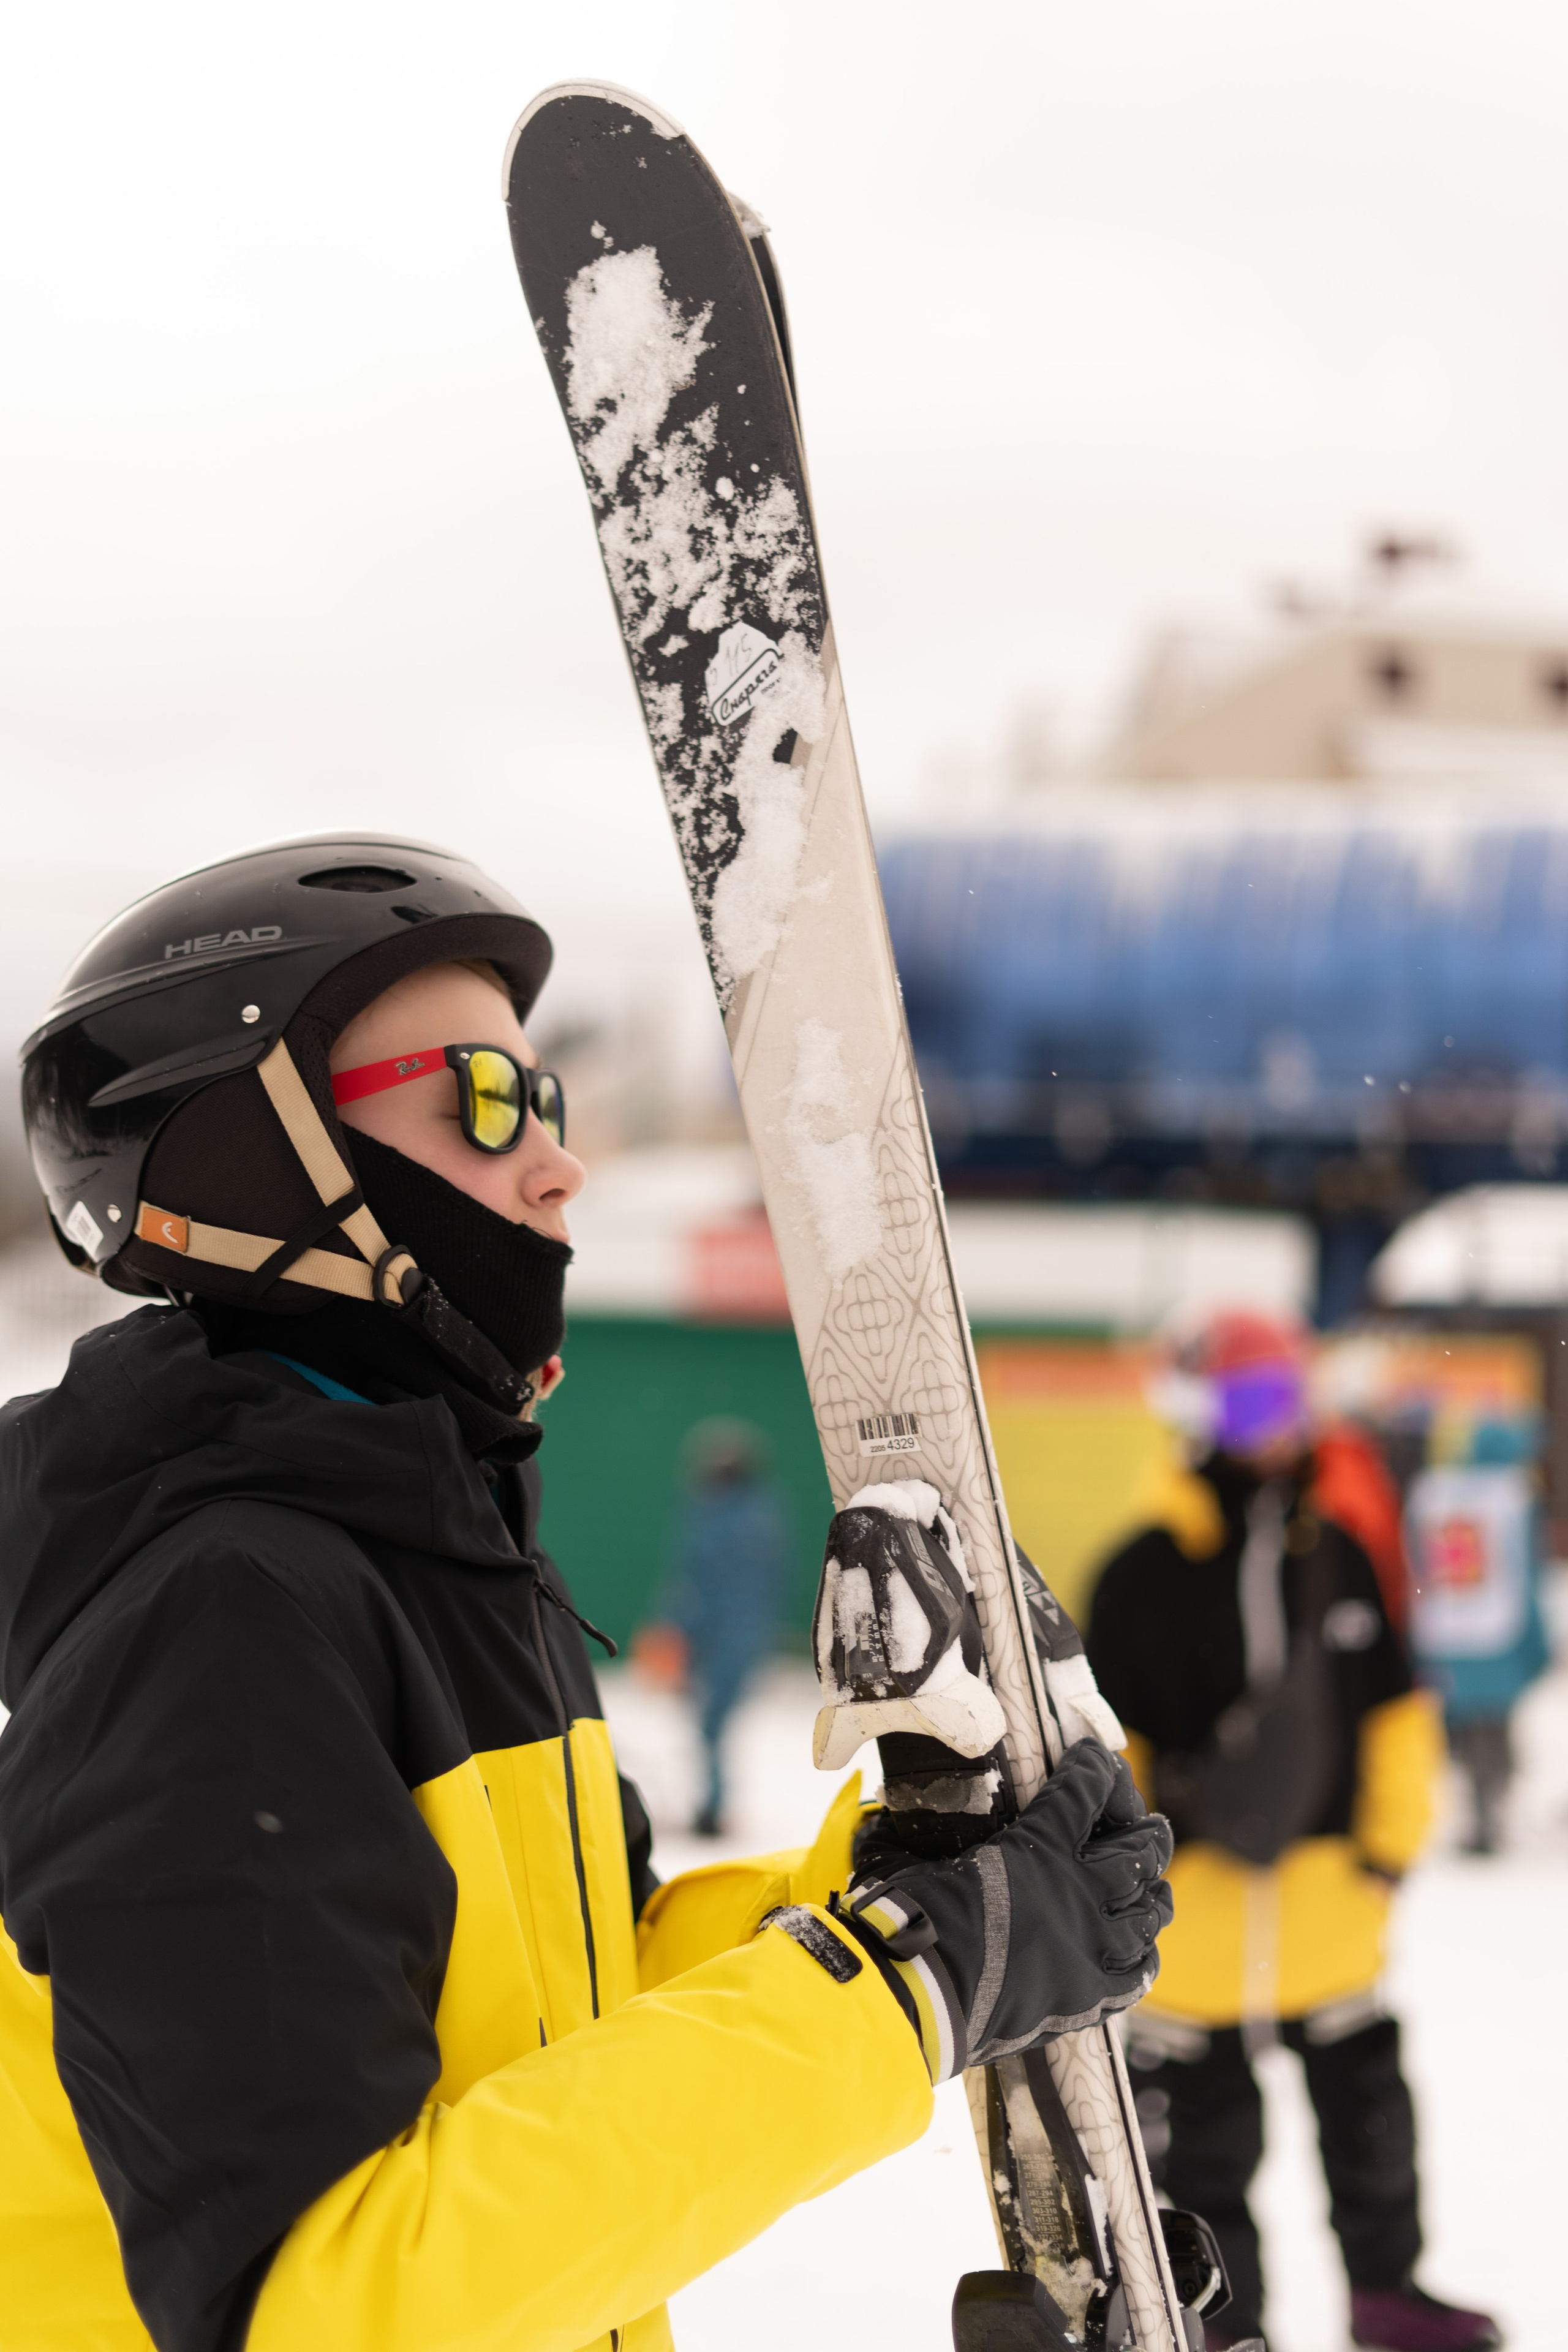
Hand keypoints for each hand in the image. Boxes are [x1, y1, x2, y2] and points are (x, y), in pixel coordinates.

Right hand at [839, 1740, 1173, 2080]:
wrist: (913, 1997)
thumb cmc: (907, 1919)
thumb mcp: (911, 1856)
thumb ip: (915, 1829)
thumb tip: (886, 1811)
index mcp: (1038, 1847)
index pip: (1086, 1791)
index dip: (1095, 1769)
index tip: (1094, 1760)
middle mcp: (1077, 1892)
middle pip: (1138, 1853)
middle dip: (1147, 1833)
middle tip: (1149, 1826)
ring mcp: (1087, 1947)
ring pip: (1147, 1914)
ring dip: (1153, 1895)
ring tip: (1154, 1887)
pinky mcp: (1085, 1998)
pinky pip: (1135, 1975)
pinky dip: (1142, 1958)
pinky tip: (1140, 1950)